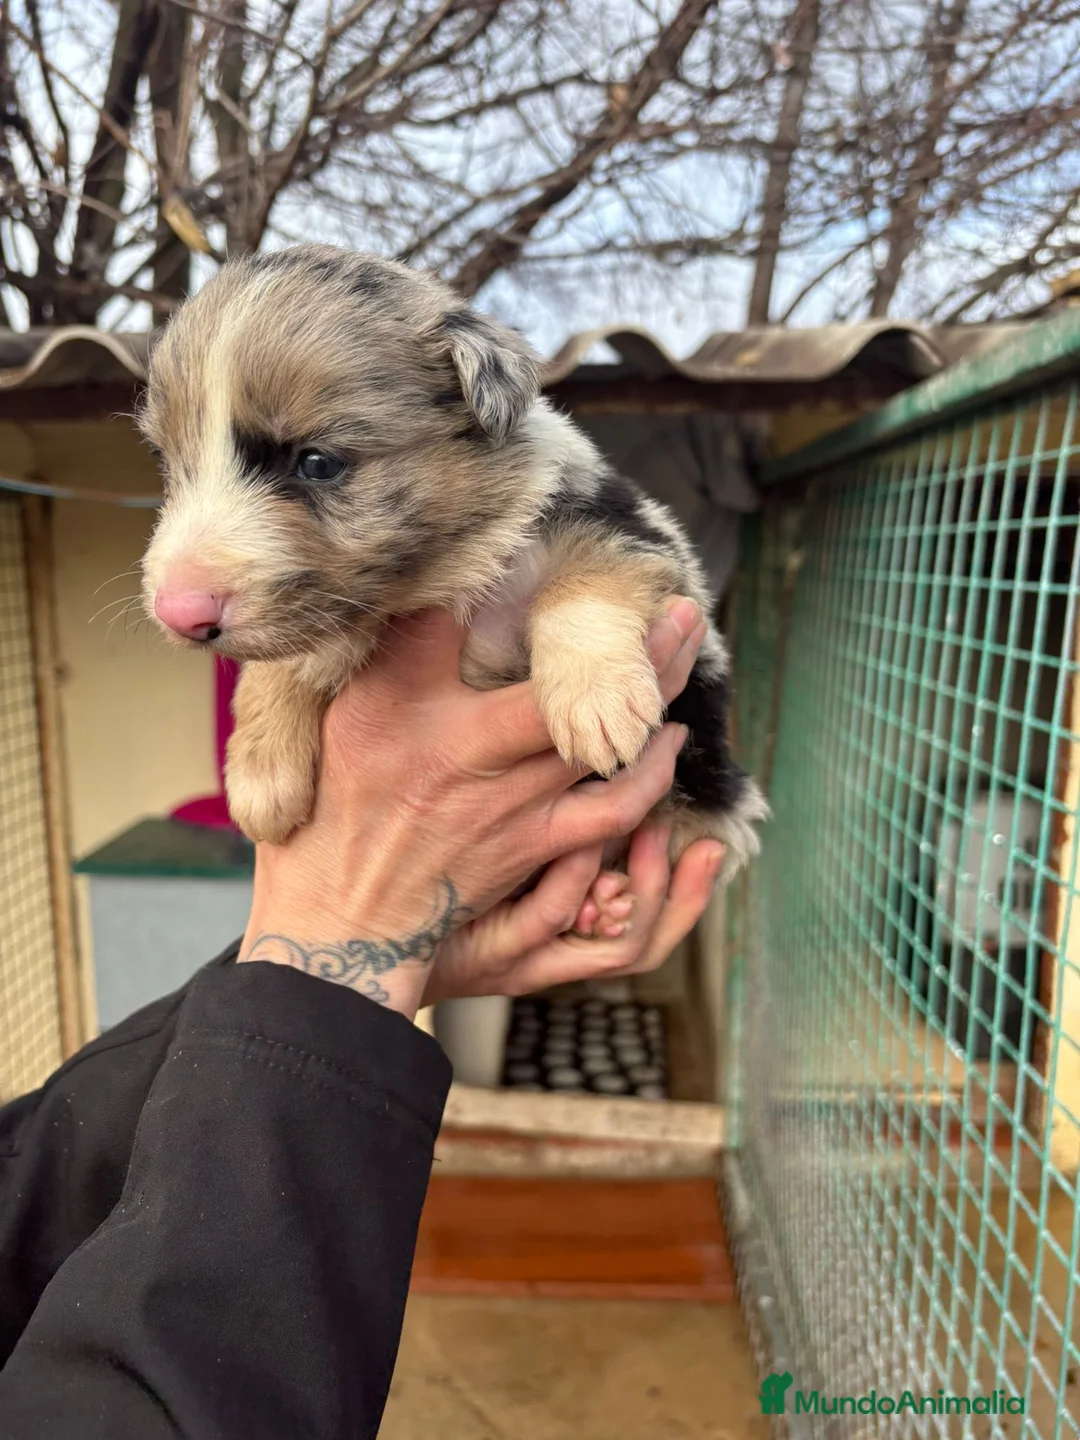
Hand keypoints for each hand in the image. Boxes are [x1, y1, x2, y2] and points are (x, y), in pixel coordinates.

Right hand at [240, 597, 705, 1019]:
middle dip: (641, 647)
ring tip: (686, 658)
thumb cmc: (338, 810)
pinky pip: (611, 814)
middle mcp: (482, 761)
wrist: (347, 920)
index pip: (492, 642)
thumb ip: (394, 651)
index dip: (550, 603)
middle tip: (682, 607)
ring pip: (613, 750)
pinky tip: (664, 747)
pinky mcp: (536, 849)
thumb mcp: (339, 716)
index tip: (581, 563)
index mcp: (429, 720)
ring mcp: (518, 809)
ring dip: (658, 703)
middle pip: (582, 693)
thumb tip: (436, 584)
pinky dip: (647, 780)